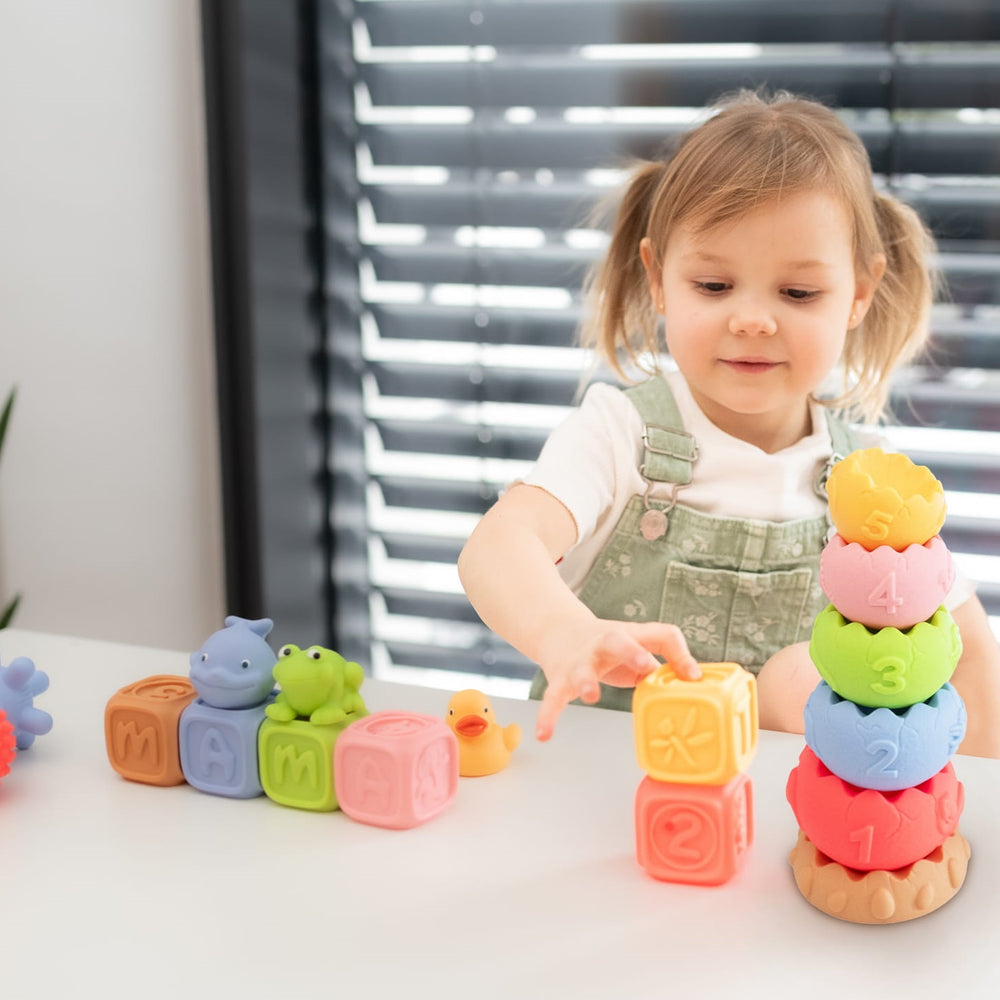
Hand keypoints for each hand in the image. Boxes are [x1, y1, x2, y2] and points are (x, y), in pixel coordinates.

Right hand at [535, 620, 699, 740]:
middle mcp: (602, 644)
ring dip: (586, 681)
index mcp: (629, 636)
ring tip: (590, 696)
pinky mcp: (559, 679)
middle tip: (645, 665)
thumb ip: (668, 657)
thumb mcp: (640, 645)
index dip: (677, 653)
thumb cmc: (610, 645)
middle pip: (617, 640)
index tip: (692, 676)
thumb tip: (696, 680)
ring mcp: (579, 661)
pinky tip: (544, 734)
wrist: (559, 632)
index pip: (659, 635)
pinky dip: (547, 715)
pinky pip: (553, 698)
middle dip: (630, 651)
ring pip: (581, 669)